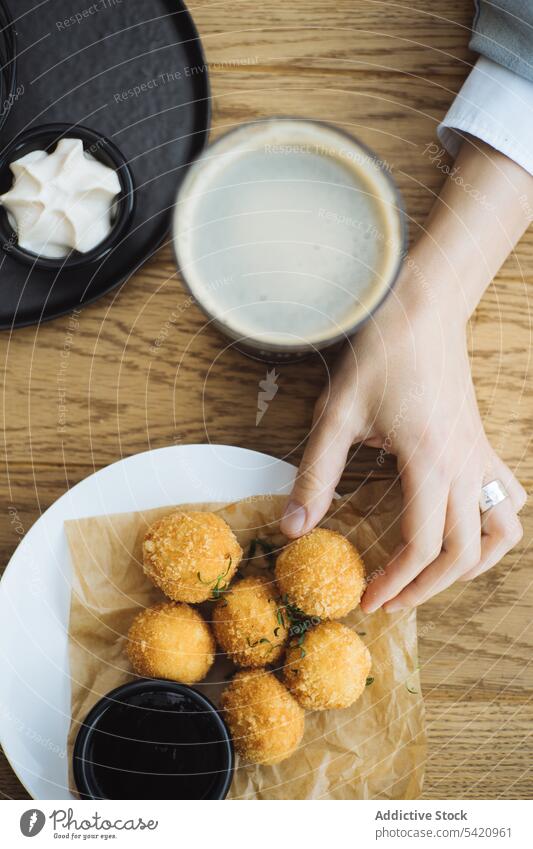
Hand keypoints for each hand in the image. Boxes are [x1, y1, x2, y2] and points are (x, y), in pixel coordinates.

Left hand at [280, 256, 525, 610]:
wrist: (424, 306)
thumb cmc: (381, 353)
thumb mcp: (337, 414)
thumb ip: (316, 474)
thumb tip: (293, 527)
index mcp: (430, 462)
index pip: (421, 545)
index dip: (394, 582)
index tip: (367, 598)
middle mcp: (465, 465)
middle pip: (463, 552)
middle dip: (428, 588)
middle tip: (392, 601)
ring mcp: (481, 455)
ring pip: (500, 532)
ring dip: (471, 565)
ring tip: (433, 577)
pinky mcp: (483, 443)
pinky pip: (508, 498)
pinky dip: (495, 528)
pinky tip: (464, 530)